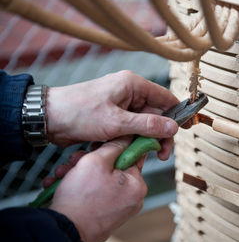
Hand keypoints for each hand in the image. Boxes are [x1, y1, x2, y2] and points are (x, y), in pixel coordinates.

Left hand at [46, 70, 179, 159]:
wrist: (48, 119)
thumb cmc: (79, 113)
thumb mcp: (117, 122)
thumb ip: (147, 126)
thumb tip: (173, 127)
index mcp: (133, 85)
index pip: (165, 98)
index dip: (178, 114)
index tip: (188, 129)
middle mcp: (129, 93)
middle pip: (156, 115)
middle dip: (160, 134)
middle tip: (161, 154)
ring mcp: (121, 105)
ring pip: (144, 124)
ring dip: (146, 140)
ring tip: (147, 156)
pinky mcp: (113, 117)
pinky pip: (131, 129)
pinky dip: (133, 140)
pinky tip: (132, 152)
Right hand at [50, 136, 146, 241]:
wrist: (64, 230)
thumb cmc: (81, 198)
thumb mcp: (96, 161)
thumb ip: (114, 146)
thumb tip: (127, 137)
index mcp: (137, 185)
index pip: (132, 156)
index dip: (113, 147)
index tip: (99, 145)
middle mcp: (132, 198)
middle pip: (113, 168)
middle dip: (90, 161)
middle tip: (75, 161)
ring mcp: (118, 208)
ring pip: (100, 180)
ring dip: (80, 173)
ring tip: (64, 174)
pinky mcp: (104, 215)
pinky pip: (94, 194)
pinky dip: (79, 188)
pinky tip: (62, 185)